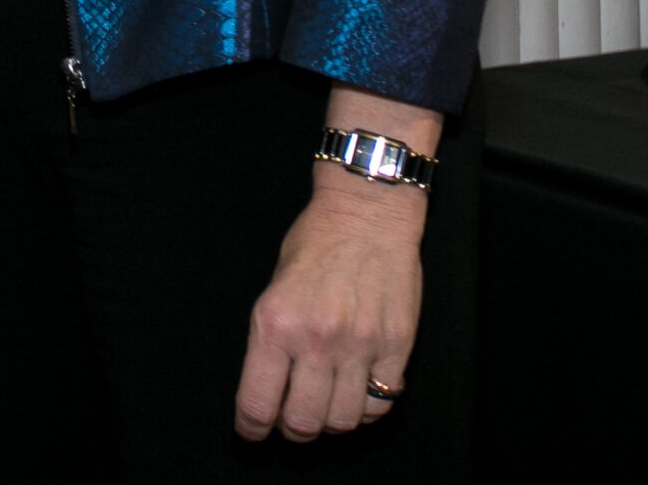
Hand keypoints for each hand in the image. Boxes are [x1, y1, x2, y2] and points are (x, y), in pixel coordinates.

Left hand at [234, 169, 422, 440]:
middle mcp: (316, 340)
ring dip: (330, 422)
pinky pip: (382, 404)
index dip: (251, 428)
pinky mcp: (396, 348)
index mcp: (275, 323)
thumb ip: (273, 338)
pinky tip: (357, 392)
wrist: (367, 216)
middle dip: (292, 431)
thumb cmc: (315, 243)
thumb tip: (271, 388)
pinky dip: (367, 409)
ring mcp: (360, 347)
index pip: (258, 403)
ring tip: (325, 405)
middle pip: (303, 423)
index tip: (251, 432)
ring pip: (343, 421)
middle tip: (291, 421)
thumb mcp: (274, 287)